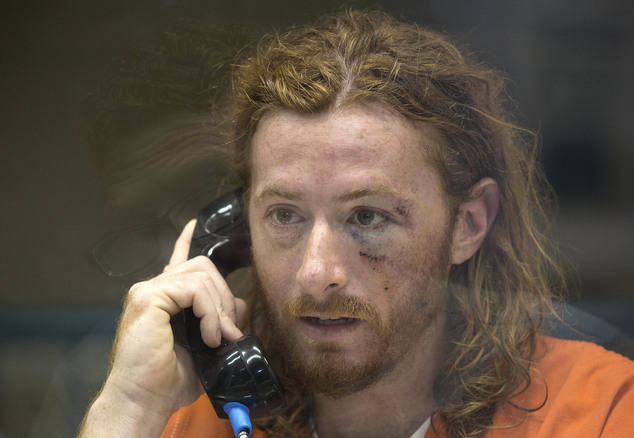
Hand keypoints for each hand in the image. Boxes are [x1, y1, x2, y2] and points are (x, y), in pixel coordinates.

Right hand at [79, 220, 246, 435]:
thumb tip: (240, 309)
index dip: (186, 241)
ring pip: (202, 275)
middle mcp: (153, 289)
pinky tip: (209, 335)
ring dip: (219, 308)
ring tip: (217, 337)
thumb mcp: (205, 346)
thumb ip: (219, 321)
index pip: (177, 261)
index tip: (194, 224)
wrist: (145, 400)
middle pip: (203, 266)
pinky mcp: (148, 298)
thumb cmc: (169, 379)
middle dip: (225, 296)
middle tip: (228, 330)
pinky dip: (210, 312)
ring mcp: (148, 291)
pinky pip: (194, 289)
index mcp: (163, 299)